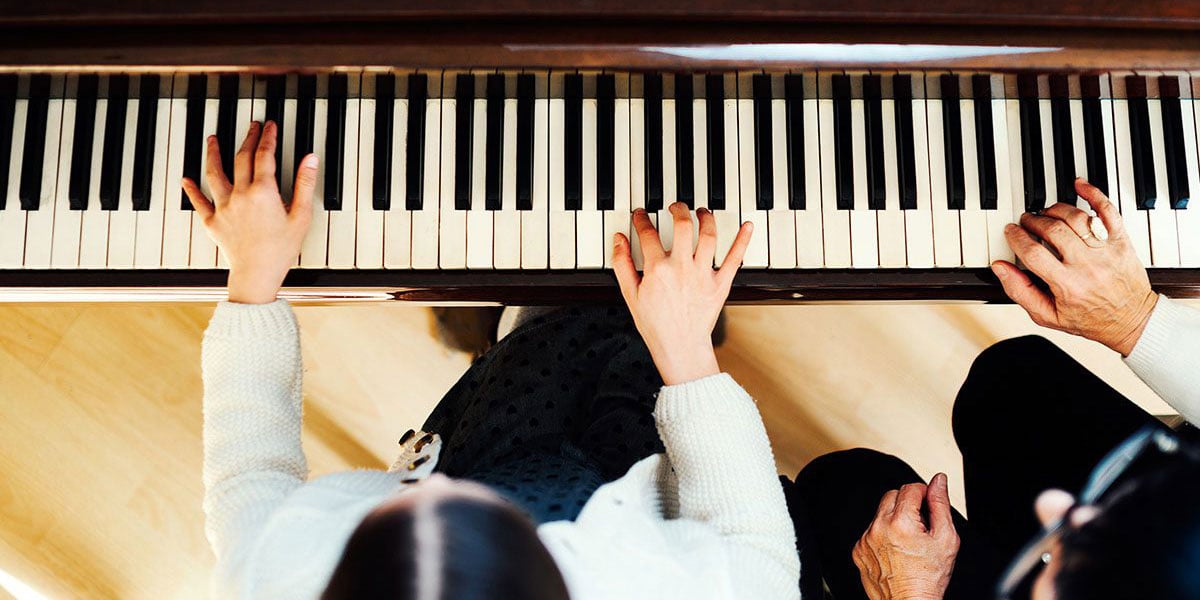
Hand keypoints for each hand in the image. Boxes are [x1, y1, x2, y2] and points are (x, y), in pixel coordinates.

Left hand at [182, 121, 317, 304]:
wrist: (257, 274)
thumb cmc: (280, 250)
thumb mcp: (301, 216)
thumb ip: (305, 184)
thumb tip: (310, 160)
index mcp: (263, 192)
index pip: (265, 155)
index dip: (268, 137)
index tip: (269, 126)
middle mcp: (240, 195)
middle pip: (241, 158)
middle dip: (247, 138)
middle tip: (251, 126)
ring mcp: (224, 207)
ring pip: (214, 174)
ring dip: (213, 154)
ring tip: (212, 140)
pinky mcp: (213, 222)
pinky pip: (199, 202)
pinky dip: (192, 190)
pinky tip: (186, 180)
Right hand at [612, 203, 752, 384]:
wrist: (680, 347)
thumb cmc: (655, 325)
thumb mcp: (630, 295)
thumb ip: (622, 264)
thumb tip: (619, 239)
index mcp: (657, 269)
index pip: (648, 233)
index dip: (642, 219)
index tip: (641, 215)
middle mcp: (682, 267)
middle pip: (682, 225)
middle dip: (678, 209)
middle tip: (675, 207)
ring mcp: (703, 274)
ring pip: (708, 235)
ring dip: (706, 218)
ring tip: (702, 212)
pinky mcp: (721, 284)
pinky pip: (735, 258)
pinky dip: (743, 240)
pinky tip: (747, 226)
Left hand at [853, 474, 959, 599]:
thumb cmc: (929, 578)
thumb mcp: (945, 539)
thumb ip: (941, 504)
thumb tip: (938, 481)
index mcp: (901, 523)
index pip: (910, 488)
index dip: (923, 494)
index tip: (928, 504)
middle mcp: (878, 528)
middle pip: (892, 495)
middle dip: (907, 503)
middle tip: (920, 523)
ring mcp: (865, 540)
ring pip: (880, 514)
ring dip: (894, 520)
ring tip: (908, 542)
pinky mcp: (858, 550)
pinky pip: (870, 532)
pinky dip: (882, 535)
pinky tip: (895, 551)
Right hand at [992, 178, 1156, 355]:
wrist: (1131, 320)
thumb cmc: (1089, 319)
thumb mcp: (1047, 315)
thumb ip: (1020, 290)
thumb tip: (1001, 267)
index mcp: (1067, 285)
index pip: (1033, 252)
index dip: (1017, 237)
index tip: (1011, 231)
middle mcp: (1087, 265)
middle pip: (1052, 231)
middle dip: (1033, 221)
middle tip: (1026, 221)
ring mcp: (1106, 251)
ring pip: (1075, 218)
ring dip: (1055, 210)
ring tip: (1046, 213)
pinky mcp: (1121, 241)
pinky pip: (1108, 211)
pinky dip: (1093, 194)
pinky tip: (1079, 185)